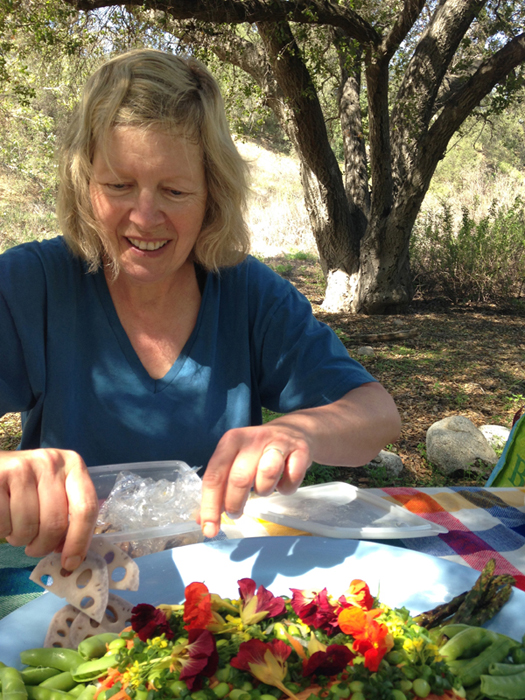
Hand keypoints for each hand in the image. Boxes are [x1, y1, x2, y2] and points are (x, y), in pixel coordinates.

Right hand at [0, 448, 98, 569]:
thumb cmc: (28, 485)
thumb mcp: (54, 489)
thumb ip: (68, 514)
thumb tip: (74, 556)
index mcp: (73, 465)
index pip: (86, 508)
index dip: (79, 541)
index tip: (70, 563)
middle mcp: (51, 462)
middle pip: (55, 524)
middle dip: (43, 546)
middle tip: (34, 547)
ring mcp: (22, 468)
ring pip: (28, 527)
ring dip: (20, 539)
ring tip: (16, 527)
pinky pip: (4, 524)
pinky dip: (3, 531)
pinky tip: (4, 518)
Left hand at [198, 423, 311, 537]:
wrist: (295, 430)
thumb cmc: (260, 451)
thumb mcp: (236, 460)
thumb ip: (220, 486)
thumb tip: (203, 521)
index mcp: (232, 440)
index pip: (215, 475)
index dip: (210, 505)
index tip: (209, 528)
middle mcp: (254, 438)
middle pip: (239, 478)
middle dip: (235, 503)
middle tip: (235, 514)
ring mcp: (279, 442)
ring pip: (267, 474)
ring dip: (264, 490)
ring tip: (263, 489)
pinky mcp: (301, 449)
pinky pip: (292, 477)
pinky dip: (286, 488)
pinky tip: (283, 483)